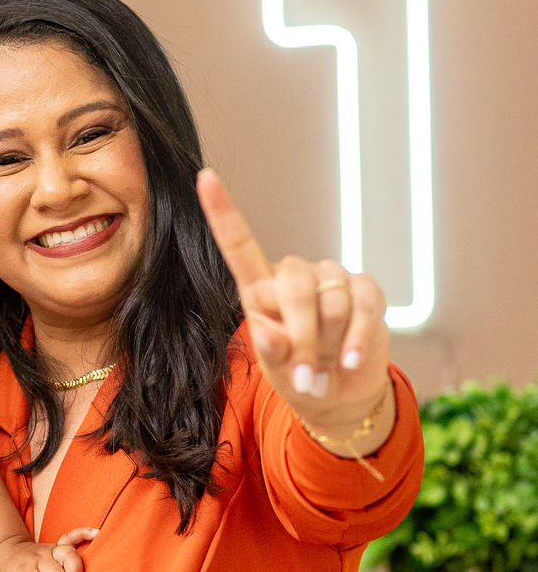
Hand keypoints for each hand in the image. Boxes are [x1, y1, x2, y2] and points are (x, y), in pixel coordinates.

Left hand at [196, 169, 395, 453]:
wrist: (339, 393)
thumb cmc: (297, 376)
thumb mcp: (275, 370)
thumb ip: (271, 351)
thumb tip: (269, 334)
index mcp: (258, 288)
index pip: (238, 245)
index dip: (223, 212)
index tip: (205, 178)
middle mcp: (293, 275)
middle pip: (295, 287)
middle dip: (302, 337)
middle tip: (304, 376)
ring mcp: (331, 278)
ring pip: (333, 302)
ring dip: (330, 346)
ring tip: (323, 371)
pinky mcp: (365, 289)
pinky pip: (365, 306)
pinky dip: (359, 339)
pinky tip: (351, 360)